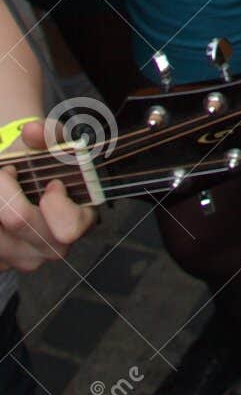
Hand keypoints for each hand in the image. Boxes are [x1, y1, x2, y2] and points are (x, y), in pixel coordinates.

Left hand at [0, 120, 95, 271]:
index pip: (68, 227)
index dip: (55, 201)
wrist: (24, 178)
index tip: (51, 182)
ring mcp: (23, 259)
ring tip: (1, 185)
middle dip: (5, 187)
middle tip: (7, 171)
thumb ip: (49, 134)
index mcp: (79, 220)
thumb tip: (32, 131)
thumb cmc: (44, 164)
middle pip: (18, 220)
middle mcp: (53, 247)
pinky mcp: (2, 263)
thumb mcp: (53, 145)